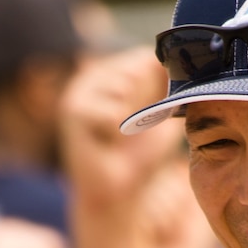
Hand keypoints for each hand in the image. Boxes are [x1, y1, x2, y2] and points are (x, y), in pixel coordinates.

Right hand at [61, 48, 178, 216]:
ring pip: (126, 87)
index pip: (147, 57)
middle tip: (131, 128)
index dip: (159, 86)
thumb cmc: (141, 153)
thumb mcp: (164, 111)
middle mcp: (93, 73)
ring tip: (118, 135)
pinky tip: (106, 143)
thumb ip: (170, 81)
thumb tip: (176, 57)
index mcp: (113, 69)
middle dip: (144, 102)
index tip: (152, 112)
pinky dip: (117, 132)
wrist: (119, 190)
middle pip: (137, 69)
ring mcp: (79, 89)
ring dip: (131, 118)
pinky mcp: (72, 110)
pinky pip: (113, 111)